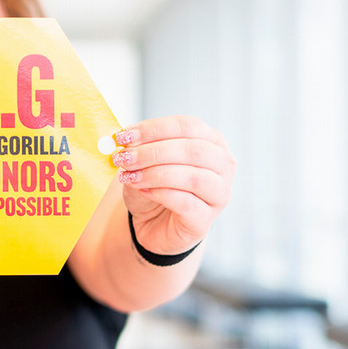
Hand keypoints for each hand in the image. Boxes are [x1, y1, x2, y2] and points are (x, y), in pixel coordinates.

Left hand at [111, 116, 234, 256]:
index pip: (187, 126)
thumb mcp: (144, 161)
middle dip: (154, 152)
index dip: (154, 129)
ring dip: (156, 174)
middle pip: (193, 150)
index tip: (125, 135)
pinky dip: (160, 194)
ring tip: (130, 175)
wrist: (152, 222)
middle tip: (124, 157)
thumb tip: (126, 139)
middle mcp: (223, 165)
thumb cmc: (153, 185)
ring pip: (193, 177)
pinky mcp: (205, 220)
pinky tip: (142, 190)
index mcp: (211, 140)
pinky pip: (185, 203)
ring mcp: (219, 194)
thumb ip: (139, 148)